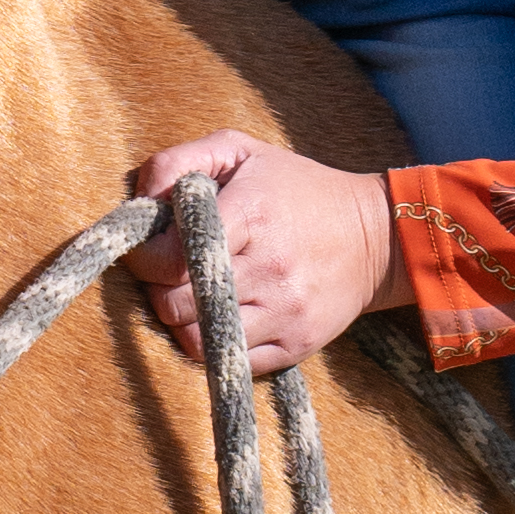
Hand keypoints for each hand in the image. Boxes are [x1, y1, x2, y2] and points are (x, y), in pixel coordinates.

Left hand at [125, 129, 409, 372]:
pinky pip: (229, 362)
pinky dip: (214, 344)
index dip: (145, 256)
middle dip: (160, 288)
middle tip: (172, 271)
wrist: (376, 235)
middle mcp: (270, 267)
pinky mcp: (296, 345)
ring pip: (197, 339)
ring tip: (197, 294)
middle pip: (175, 303)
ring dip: (185, 319)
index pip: (170, 256)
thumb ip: (177, 162)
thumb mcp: (240, 151)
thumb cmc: (295, 189)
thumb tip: (138, 200)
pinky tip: (224, 315)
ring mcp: (285, 312)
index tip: (151, 247)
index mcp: (252, 214)